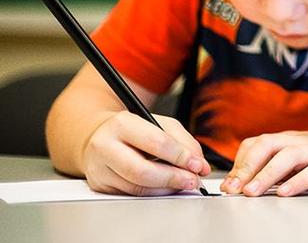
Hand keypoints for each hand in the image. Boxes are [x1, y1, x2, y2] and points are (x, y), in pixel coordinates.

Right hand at [81, 111, 210, 195]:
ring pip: (137, 187)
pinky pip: (131, 194)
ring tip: (183, 183)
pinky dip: (154, 192)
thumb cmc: (133, 130)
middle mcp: (105, 146)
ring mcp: (99, 169)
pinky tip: (166, 187)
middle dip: (173, 178)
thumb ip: (183, 141)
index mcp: (122, 124)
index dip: (180, 156)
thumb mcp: (160, 123)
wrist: (97, 136)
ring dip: (166, 189)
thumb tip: (199, 164)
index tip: (197, 164)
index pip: (155, 143)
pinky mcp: (100, 186)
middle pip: (142, 171)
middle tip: (192, 180)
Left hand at [221, 129, 307, 196]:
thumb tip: (256, 180)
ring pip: (288, 156)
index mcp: (296, 139)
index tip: (228, 183)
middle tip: (232, 189)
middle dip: (246, 167)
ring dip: (266, 174)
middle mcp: (306, 141)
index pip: (259, 143)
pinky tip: (286, 193)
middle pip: (268, 145)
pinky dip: (298, 181)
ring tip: (251, 193)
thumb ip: (288, 165)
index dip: (240, 162)